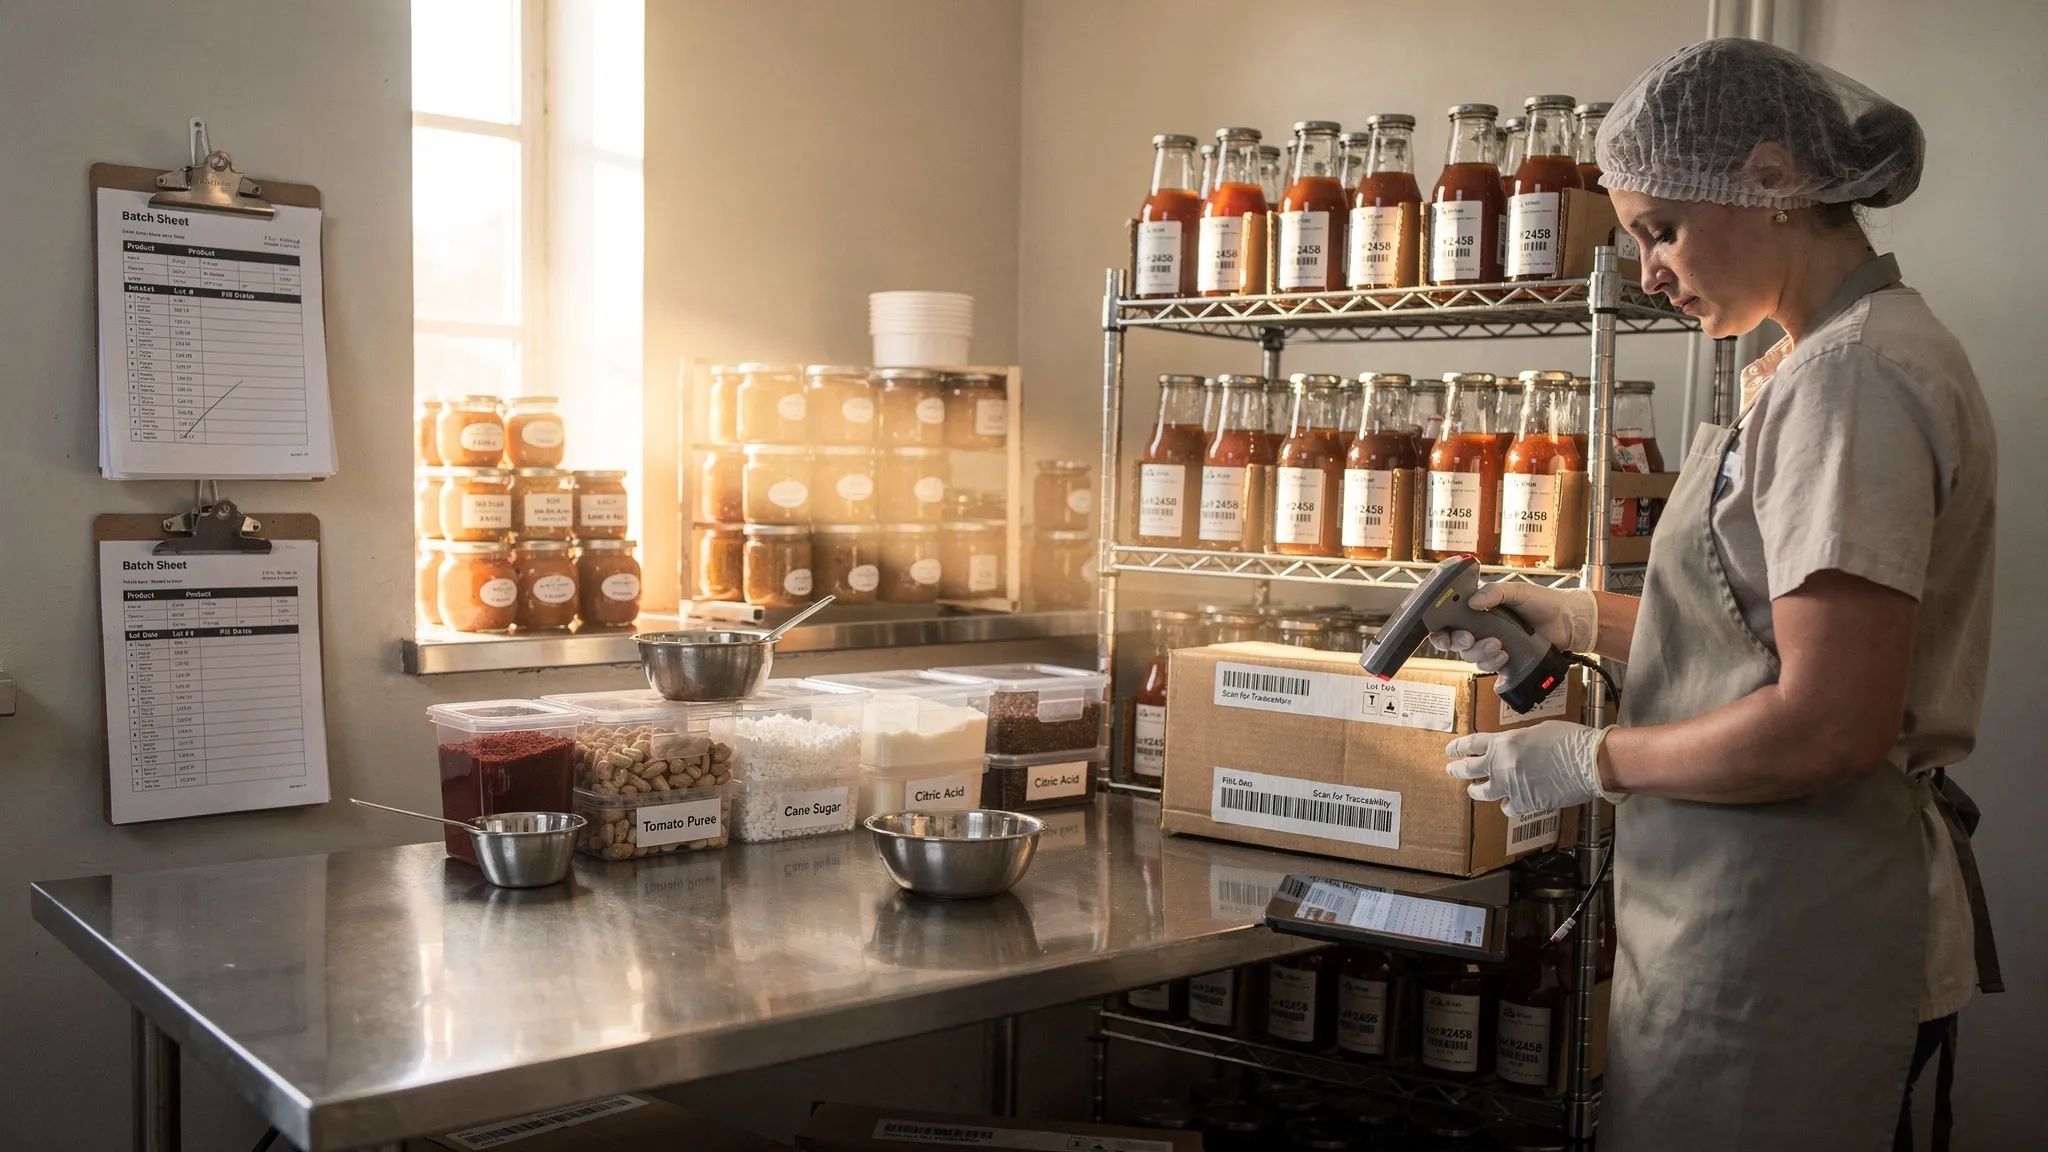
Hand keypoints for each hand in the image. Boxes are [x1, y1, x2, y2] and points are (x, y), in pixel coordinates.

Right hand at [1429, 583, 1597, 672]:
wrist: (1568, 622)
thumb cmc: (1544, 602)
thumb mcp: (1518, 591)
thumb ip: (1495, 593)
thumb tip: (1474, 601)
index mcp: (1480, 609)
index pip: (1450, 620)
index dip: (1441, 630)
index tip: (1443, 635)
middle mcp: (1482, 627)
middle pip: (1456, 642)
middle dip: (1459, 643)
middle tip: (1470, 638)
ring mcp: (1492, 644)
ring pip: (1471, 656)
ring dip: (1480, 653)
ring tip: (1498, 646)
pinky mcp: (1504, 659)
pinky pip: (1488, 666)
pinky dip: (1493, 662)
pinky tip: (1505, 655)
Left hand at [1444, 721, 1617, 816]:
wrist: (1590, 762)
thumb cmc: (1570, 740)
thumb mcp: (1538, 731)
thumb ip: (1518, 741)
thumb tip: (1512, 749)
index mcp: (1505, 742)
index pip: (1471, 744)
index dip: (1458, 748)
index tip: (1450, 751)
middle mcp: (1502, 764)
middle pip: (1469, 769)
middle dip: (1458, 769)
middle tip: (1452, 770)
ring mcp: (1512, 786)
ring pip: (1482, 792)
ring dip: (1477, 790)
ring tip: (1474, 789)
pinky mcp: (1526, 803)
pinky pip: (1508, 807)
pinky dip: (1507, 805)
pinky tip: (1508, 803)